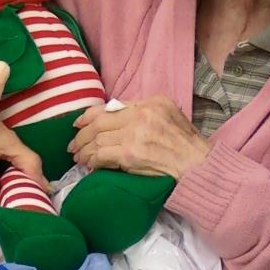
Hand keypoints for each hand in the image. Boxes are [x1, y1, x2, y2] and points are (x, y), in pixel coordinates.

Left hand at [67, 95, 210, 179]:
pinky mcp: (131, 155)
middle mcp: (140, 116)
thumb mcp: (168, 113)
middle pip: (99, 124)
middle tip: (72, 146)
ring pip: (98, 140)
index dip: (88, 116)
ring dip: (84, 151)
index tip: (77, 124)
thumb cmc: (186, 142)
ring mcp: (134, 135)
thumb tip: (113, 114)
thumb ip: (141, 111)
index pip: (109, 107)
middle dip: (80, 136)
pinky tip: (89, 165)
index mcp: (148, 103)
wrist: (198, 165)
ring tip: (78, 158)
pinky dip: (92, 161)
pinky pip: (102, 156)